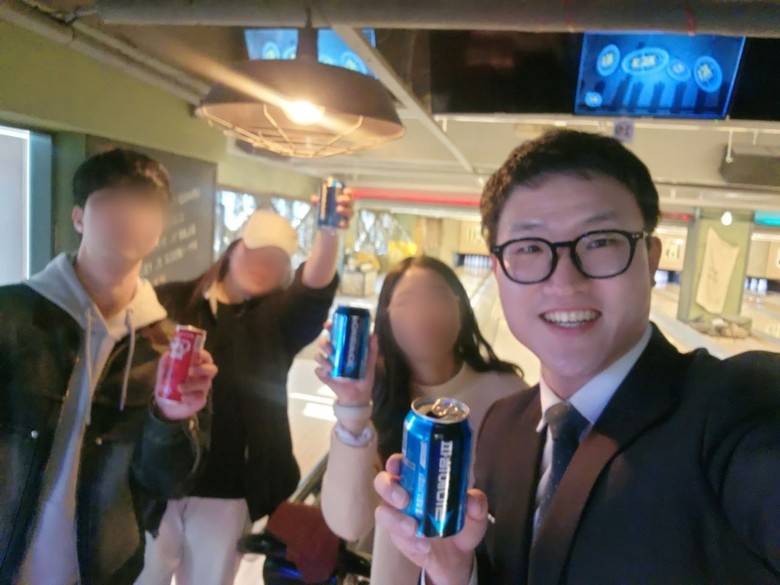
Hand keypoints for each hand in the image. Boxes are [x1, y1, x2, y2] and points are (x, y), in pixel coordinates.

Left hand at [155, 349, 216, 420]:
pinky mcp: (200, 400)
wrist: (166, 402)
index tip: (197, 354)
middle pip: (212, 369)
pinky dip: (190, 397)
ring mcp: (203, 388)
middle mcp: (203, 375)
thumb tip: (168, 354)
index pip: (205, 357)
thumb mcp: (165, 370)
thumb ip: (166, 362)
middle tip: (190, 371)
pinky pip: (200, 398)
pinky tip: (182, 398)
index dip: (203, 355)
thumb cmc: (169, 381)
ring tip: (179, 388)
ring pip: (205, 384)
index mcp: (197, 364)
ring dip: (192, 385)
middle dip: (202, 369)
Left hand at [310, 187, 354, 229]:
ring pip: (349, 212)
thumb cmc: (324, 211)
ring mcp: (347, 216)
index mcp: (343, 199)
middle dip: (345, 200)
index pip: (348, 194)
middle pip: (350, 202)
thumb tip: (314, 199)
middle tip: (338, 200)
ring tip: (338, 209)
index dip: (348, 191)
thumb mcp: (319, 205)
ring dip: (344, 210)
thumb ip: (317, 201)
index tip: (345, 191)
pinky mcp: (345, 225)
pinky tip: (340, 223)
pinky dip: (344, 223)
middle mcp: (347, 206)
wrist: (323, 226)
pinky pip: (347, 224)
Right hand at [314, 322, 377, 405]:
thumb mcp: (370, 362)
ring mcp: (328, 366)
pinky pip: (318, 371)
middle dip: (325, 343)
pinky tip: (328, 373)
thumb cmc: (363, 377)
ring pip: (318, 356)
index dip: (330, 328)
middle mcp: (334, 355)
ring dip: (322, 358)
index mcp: (343, 349)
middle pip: (323, 343)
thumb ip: (371, 349)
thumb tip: (373, 335)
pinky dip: (321, 371)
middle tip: (331, 348)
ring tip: (331, 365)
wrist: (360, 395)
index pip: (334, 335)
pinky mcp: (325, 377)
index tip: (329, 324)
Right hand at [374, 454, 487, 584]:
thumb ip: (476, 503)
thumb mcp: (475, 513)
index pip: (401, 463)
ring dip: (396, 519)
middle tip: (405, 499)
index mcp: (419, 478)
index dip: (395, 462)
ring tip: (414, 529)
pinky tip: (423, 546)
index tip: (398, 465)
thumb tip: (470, 500)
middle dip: (389, 488)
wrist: (457, 556)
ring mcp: (397, 516)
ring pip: (383, 511)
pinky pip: (395, 536)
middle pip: (382, 483)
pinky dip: (408, 541)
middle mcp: (403, 493)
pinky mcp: (398, 537)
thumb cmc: (461, 523)